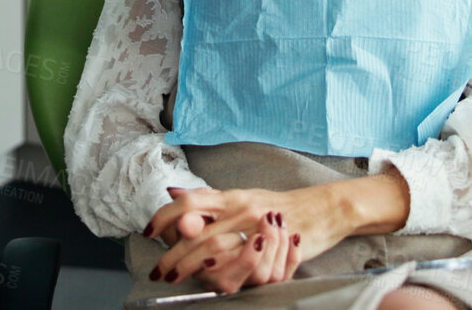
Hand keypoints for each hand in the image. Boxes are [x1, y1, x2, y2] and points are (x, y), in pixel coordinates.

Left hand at [144, 186, 346, 293]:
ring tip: (177, 276)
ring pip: (215, 249)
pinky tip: (211, 278)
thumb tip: (173, 193)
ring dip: (192, 266)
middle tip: (159, 270)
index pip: (190, 202)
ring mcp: (257, 228)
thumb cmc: (278, 205)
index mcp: (231, 196)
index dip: (166, 216)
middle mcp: (241, 208)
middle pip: (197, 231)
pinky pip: (244, 264)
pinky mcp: (271, 248)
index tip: (149, 232)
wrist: (321, 208)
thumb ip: (208, 198)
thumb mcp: (240, 196)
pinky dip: (224, 270)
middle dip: (173, 254)